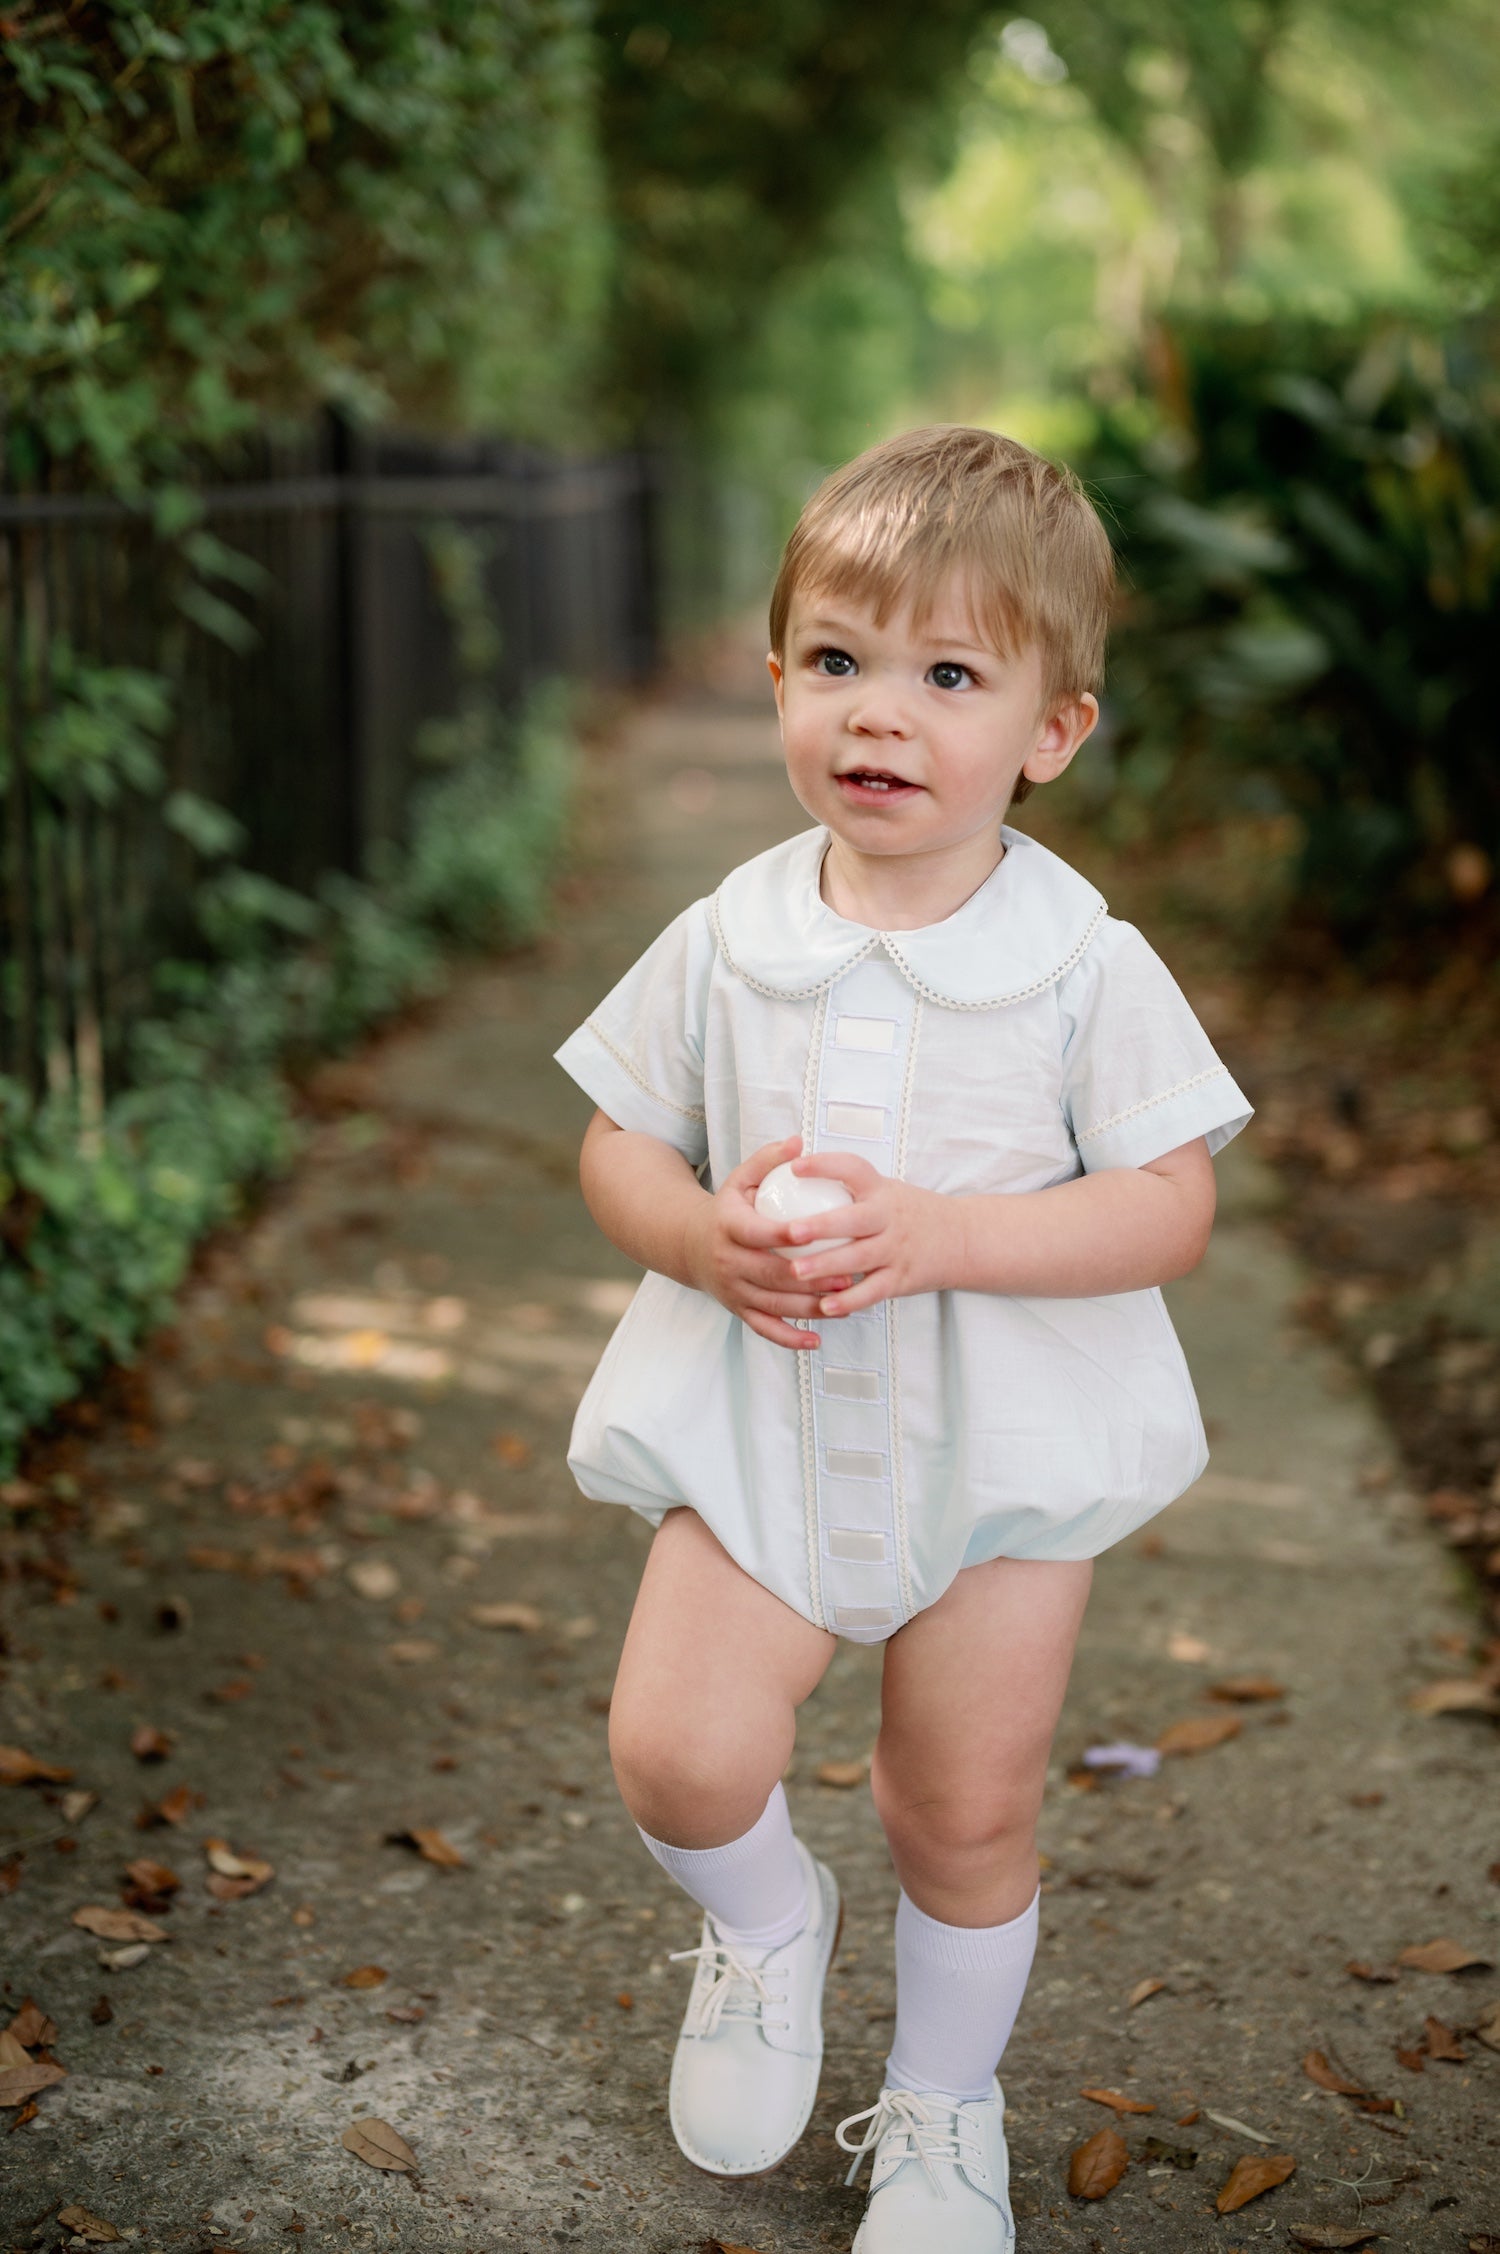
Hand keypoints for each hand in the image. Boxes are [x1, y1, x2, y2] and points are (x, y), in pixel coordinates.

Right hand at [684, 1135, 856, 1350]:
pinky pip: (764, 1329)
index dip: (783, 1235)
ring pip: (773, 1305)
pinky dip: (789, 1339)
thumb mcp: (740, 1179)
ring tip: (844, 1302)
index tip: (813, 1233)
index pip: (757, 1233)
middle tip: (847, 1274)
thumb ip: (768, 1160)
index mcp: (729, 1227)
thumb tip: (799, 1140)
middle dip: (809, 1279)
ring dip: (809, 1308)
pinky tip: (817, 1340)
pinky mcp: (738, 1310)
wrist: (689, 1245)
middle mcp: (728, 1262)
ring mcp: (732, 1290)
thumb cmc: (727, 1209)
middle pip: (771, 1275)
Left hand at [782, 1151, 960, 1316]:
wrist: (963, 1239)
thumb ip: (848, 1187)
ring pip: (859, 1258)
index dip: (824, 1166)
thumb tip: (791, 1174)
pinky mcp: (901, 1279)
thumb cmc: (910, 1212)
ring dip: (826, 1266)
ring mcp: (896, 1249)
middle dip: (822, 1226)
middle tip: (790, 1232)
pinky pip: (872, 1291)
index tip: (795, 1166)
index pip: (853, 1169)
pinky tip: (825, 1306)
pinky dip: (849, 1300)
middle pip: (855, 1220)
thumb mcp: (885, 1190)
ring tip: (796, 1271)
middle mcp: (889, 1218)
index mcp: (881, 1190)